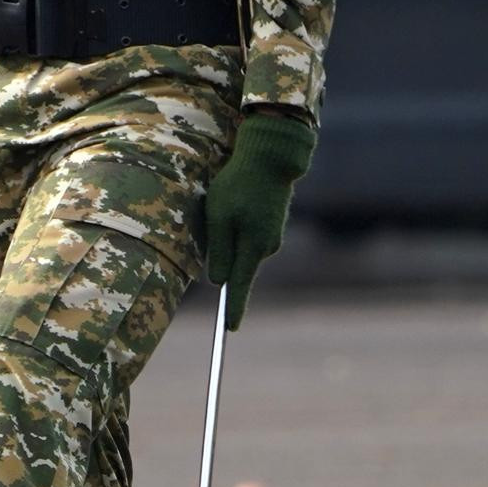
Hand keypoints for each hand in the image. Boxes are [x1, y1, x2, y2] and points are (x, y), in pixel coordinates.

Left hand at [200, 108, 319, 324]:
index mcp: (252, 247)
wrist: (270, 157)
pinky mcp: (272, 225)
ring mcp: (272, 236)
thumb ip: (219, 251)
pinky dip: (238, 226)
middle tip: (215, 216)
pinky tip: (237, 201)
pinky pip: (249, 235)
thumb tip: (218, 280)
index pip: (239, 286)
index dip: (233, 309)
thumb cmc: (238, 184)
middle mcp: (266, 247)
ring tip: (226, 202)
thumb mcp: (219, 216)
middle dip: (223, 256)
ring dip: (229, 235)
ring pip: (242, 248)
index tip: (230, 329)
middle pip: (237, 265)